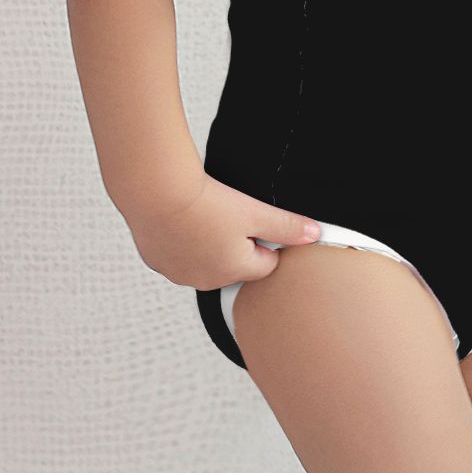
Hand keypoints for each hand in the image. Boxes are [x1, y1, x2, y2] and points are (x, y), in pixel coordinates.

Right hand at [128, 171, 321, 290]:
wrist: (156, 192)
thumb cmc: (207, 203)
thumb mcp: (256, 212)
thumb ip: (288, 227)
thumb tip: (315, 235)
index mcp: (235, 271)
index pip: (266, 264)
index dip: (265, 240)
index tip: (254, 220)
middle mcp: (206, 280)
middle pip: (235, 265)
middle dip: (236, 245)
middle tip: (227, 215)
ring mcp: (179, 273)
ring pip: (205, 261)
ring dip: (208, 245)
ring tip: (203, 215)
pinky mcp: (157, 261)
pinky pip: (178, 256)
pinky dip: (183, 242)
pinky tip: (181, 219)